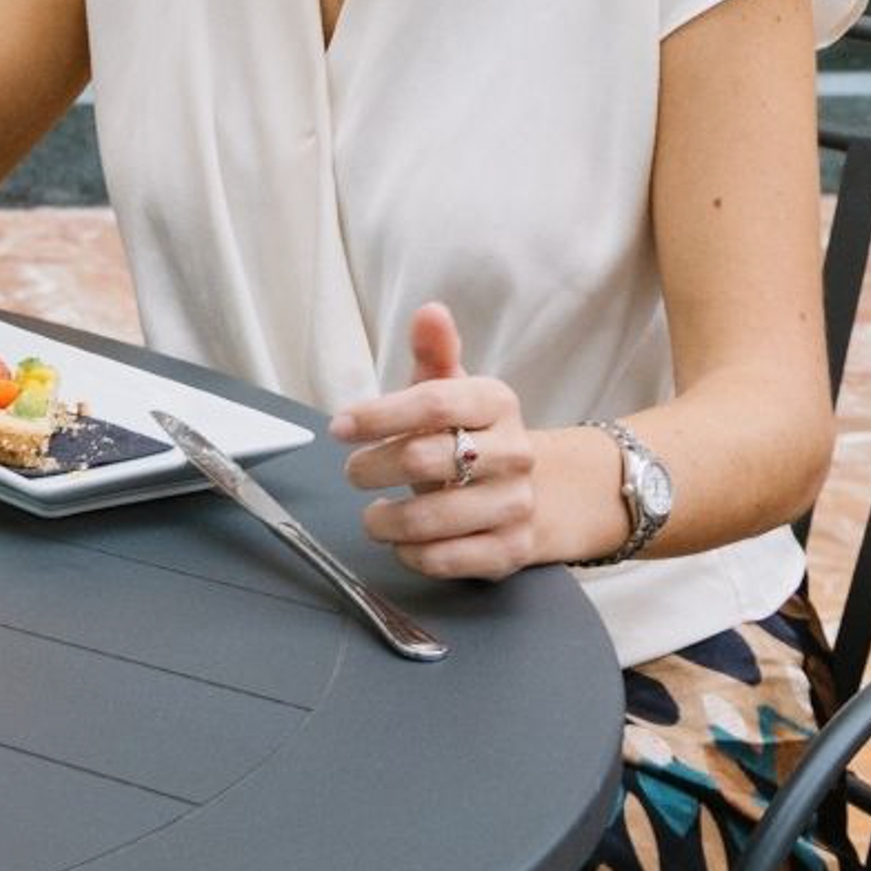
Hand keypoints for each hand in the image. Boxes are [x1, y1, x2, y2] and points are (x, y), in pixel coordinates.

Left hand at [327, 302, 537, 583]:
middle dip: (373, 468)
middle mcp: (514, 452)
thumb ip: (434, 353)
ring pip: (433, 518)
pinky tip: (401, 543)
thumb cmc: (470, 433)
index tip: (339, 427)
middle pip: (425, 459)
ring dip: (386, 521)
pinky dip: (412, 554)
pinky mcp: (511, 550)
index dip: (378, 415)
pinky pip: (449, 559)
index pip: (432, 403)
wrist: (531, 491)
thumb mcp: (451, 387)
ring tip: (372, 516)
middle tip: (353, 472)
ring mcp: (516, 504)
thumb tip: (430, 311)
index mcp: (496, 402)